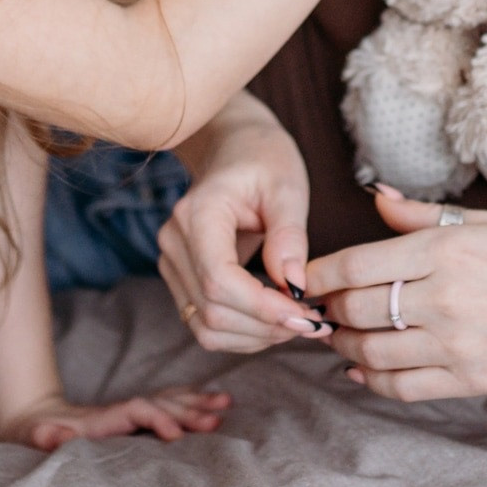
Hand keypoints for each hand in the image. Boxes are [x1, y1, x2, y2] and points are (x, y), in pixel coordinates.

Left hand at [0, 386, 231, 449]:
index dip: (156, 419)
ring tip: (227, 405)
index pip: (135, 412)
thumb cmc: (31, 436)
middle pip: (160, 404)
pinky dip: (190, 402)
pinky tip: (213, 404)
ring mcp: (128, 412)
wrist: (31, 420)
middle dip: (188, 411)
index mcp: (101, 419)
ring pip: (168, 401)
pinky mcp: (132, 416)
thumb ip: (44, 435)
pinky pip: (167, 404)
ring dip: (196, 403)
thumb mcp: (31, 437)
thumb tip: (54, 432)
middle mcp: (120, 411)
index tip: (176, 436)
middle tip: (217, 421)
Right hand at [156, 94, 332, 351]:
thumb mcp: (287, 187)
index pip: (219, 279)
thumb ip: (289, 235)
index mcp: (197, 213)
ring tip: (298, 322)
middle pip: (212, 311)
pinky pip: (205, 324)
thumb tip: (294, 286)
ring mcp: (172, 263)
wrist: (234, 148)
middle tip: (314, 323)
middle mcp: (174, 242)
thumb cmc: (264, 160)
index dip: (262, 308)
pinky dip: (243, 334)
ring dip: (255, 337)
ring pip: (206, 327)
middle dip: (266, 327)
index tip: (307, 314)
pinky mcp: (181, 279)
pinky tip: (276, 320)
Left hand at [301, 187, 486, 401]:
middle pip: (356, 309)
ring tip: (339, 332)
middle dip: (328, 308)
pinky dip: (372, 379)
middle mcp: (448, 297)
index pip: (355, 264)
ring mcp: (460, 344)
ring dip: (344, 344)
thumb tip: (374, 197)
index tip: (305, 275)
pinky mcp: (473, 379)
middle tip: (320, 304)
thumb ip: (423, 216)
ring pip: (372, 352)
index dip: (319, 273)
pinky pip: (403, 387)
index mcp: (449, 248)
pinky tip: (362, 367)